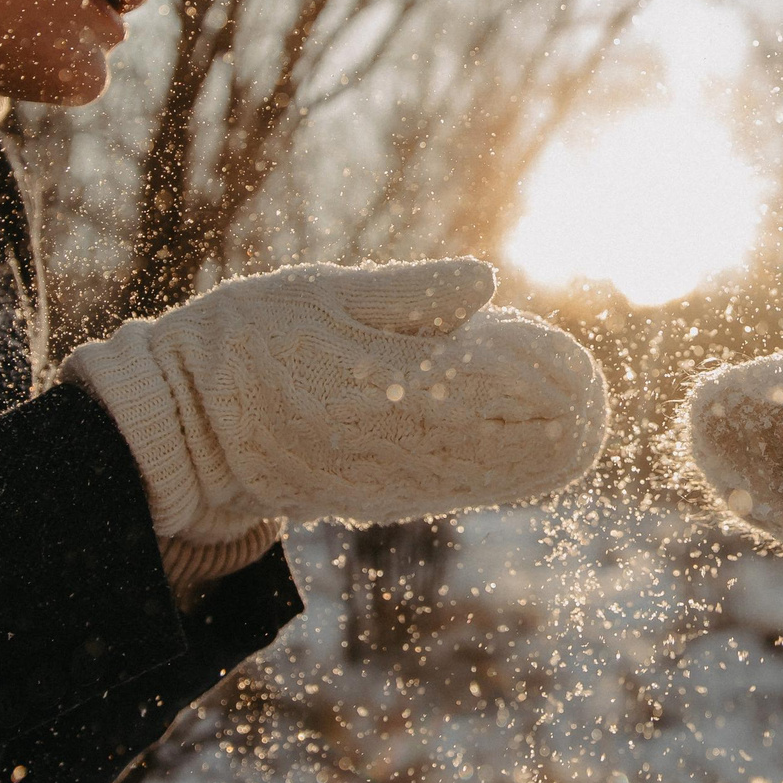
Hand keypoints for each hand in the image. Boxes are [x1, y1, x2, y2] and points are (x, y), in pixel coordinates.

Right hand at [67, 258, 607, 535]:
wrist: (186, 427)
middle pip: (510, 444)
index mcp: (384, 383)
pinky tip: (533, 445)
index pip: (495, 385)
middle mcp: (398, 444)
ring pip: (495, 477)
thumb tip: (488, 281)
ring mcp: (393, 482)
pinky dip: (508, 469)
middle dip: (564, 419)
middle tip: (596, 390)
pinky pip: (464, 490)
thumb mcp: (321, 292)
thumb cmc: (250, 341)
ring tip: (583, 417)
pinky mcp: (383, 500)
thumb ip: (408, 291)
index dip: (547, 373)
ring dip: (546, 450)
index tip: (581, 357)